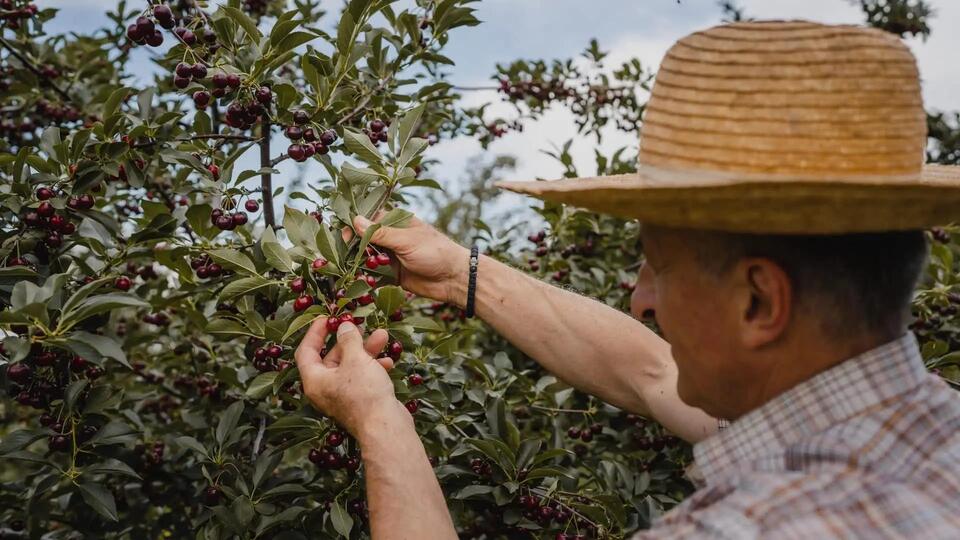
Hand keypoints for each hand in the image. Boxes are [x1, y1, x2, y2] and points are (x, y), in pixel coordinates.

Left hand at [295, 318, 402, 436]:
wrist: (385, 427)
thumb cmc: (364, 393)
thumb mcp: (355, 359)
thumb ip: (348, 339)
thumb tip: (344, 327)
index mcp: (315, 380)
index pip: (306, 351)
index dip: (315, 332)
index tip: (327, 318)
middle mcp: (325, 389)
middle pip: (331, 358)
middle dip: (349, 340)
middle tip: (358, 325)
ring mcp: (343, 396)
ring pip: (351, 367)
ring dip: (366, 351)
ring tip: (382, 336)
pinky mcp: (360, 401)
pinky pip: (363, 378)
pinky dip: (373, 367)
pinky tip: (388, 361)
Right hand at [353, 214, 469, 306]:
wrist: (453, 279)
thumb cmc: (434, 252)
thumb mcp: (406, 240)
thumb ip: (381, 233)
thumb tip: (355, 220)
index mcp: (395, 223)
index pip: (368, 219)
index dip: (353, 226)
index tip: (343, 235)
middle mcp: (390, 238)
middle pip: (363, 240)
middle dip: (352, 248)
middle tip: (344, 257)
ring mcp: (390, 256)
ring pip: (365, 258)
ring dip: (357, 264)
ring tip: (349, 271)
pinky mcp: (391, 274)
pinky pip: (373, 275)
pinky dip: (365, 279)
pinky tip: (359, 283)